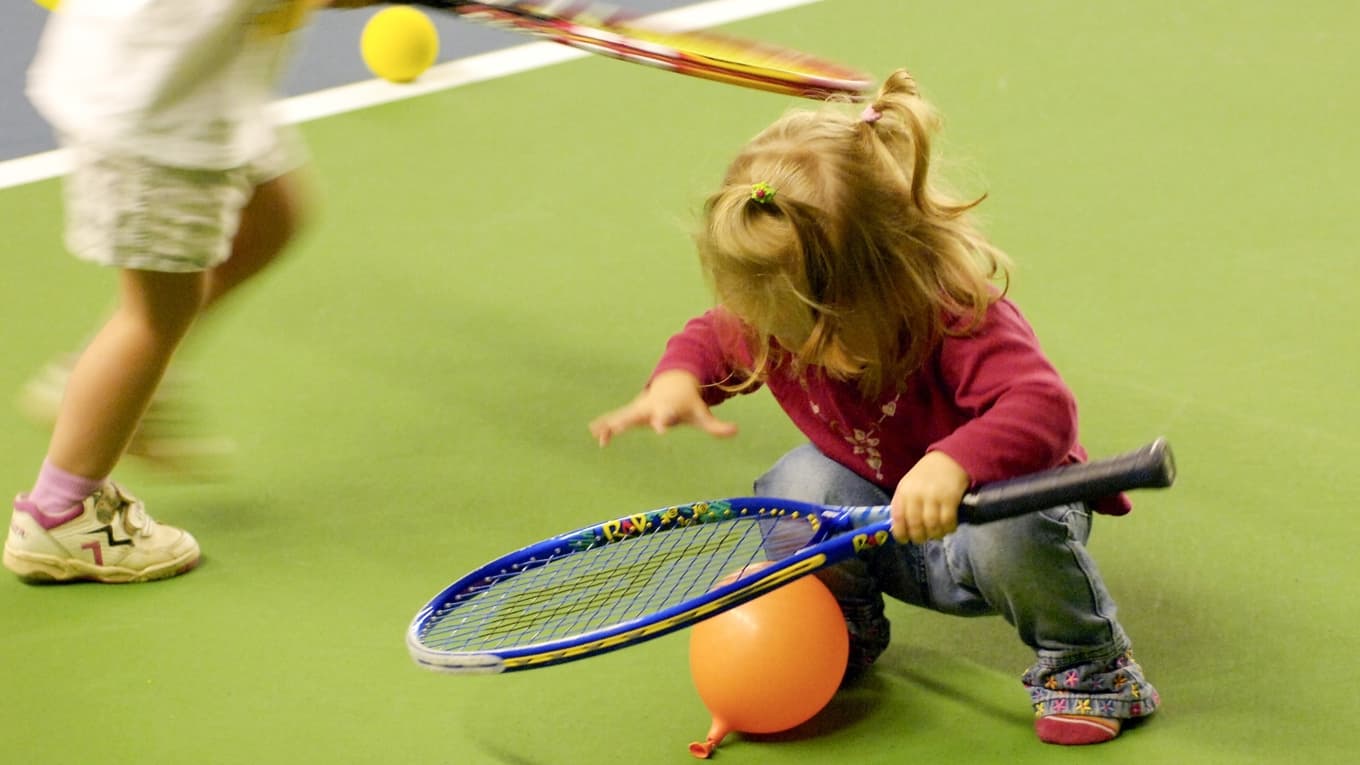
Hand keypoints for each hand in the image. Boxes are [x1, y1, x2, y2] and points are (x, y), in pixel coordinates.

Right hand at [588, 370, 738, 446]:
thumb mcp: (702, 414)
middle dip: (626, 422)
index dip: (663, 422)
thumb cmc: (688, 403)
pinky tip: (594, 432)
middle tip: (615, 430)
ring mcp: (639, 409)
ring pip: (622, 416)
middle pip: (638, 416)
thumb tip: (735, 431)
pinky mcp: (632, 411)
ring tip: (596, 432)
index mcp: (667, 409)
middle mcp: (650, 408)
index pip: (666, 417)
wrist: (673, 383)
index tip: (660, 429)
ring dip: (610, 424)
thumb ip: (717, 426)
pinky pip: (616, 418)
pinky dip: (605, 424)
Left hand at [889, 451, 969, 544]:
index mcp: (903, 491)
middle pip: (915, 525)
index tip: (905, 540)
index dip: (900, 533)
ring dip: (935, 534)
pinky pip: (947, 521)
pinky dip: (949, 528)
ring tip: (938, 534)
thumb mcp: (909, 485)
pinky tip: (949, 527)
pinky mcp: (950, 498)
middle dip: (919, 537)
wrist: (950, 458)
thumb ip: (904, 503)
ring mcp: (933, 496)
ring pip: (932, 526)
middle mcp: (916, 494)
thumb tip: (901, 528)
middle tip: (924, 539)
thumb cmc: (927, 474)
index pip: (898, 518)